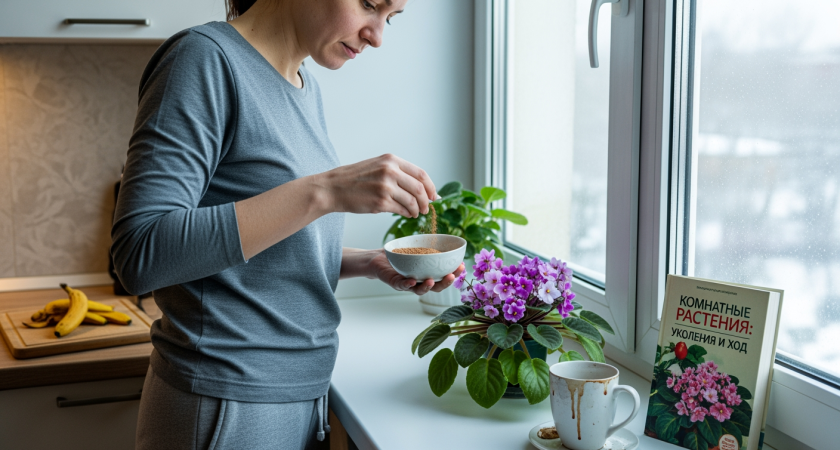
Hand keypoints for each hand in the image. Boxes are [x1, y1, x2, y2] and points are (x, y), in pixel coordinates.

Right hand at [315, 154, 435, 217]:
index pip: (421, 173)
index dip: (430, 186)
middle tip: (427, 208)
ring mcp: (385, 186)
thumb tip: (420, 187)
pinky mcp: (380, 202)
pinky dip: (407, 214)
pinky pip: (401, 210)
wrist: (333, 188)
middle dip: (426, 201)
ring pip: (412, 201)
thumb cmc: (354, 179)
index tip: (434, 196)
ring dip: (417, 209)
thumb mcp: (377, 166)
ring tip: (415, 213)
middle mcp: (390, 171)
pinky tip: (406, 214)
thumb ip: (397, 173)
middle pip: (419, 188)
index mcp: (391, 160)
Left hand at [369, 250, 464, 295]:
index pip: (443, 276)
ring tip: (432, 281)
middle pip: (435, 286)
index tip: (462, 266)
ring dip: (427, 286)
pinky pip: (401, 285)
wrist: (377, 259)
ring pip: (419, 289)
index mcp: (427, 274)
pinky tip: (412, 281)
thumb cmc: (398, 254)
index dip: (454, 273)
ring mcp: (407, 284)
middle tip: (453, 275)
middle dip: (445, 283)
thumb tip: (444, 233)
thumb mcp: (416, 248)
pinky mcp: (394, 283)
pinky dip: (407, 284)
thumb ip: (428, 245)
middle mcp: (419, 282)